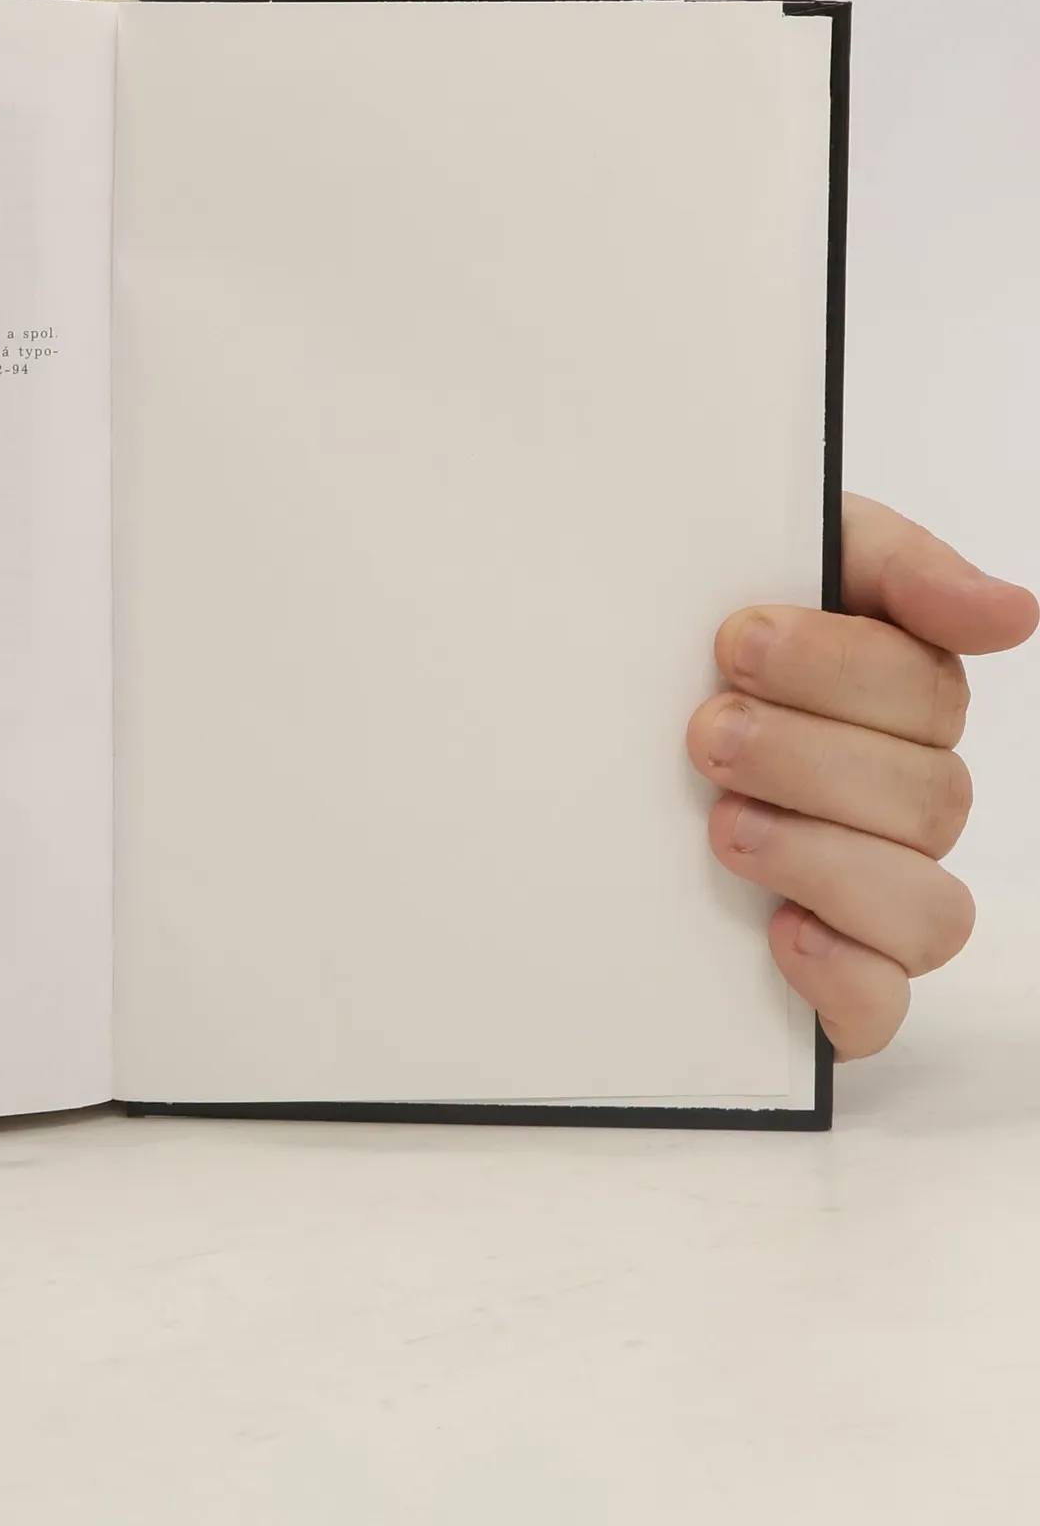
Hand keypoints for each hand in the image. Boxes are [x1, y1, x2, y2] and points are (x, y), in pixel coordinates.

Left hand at [687, 494, 1036, 1058]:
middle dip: (805, 758)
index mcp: (895, 700)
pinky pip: (880, 1005)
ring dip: (823, 860)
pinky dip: (842, 975)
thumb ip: (892, 567)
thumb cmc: (689, 636)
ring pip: (925, 909)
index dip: (836, 668)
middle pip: (926, 798)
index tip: (735, 640)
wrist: (573, 708)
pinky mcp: (826, 974)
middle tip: (705, 732)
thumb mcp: (778, 563)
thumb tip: (1013, 613)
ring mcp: (866, 890)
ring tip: (724, 825)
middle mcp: (897, 800)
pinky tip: (779, 931)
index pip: (924, 693)